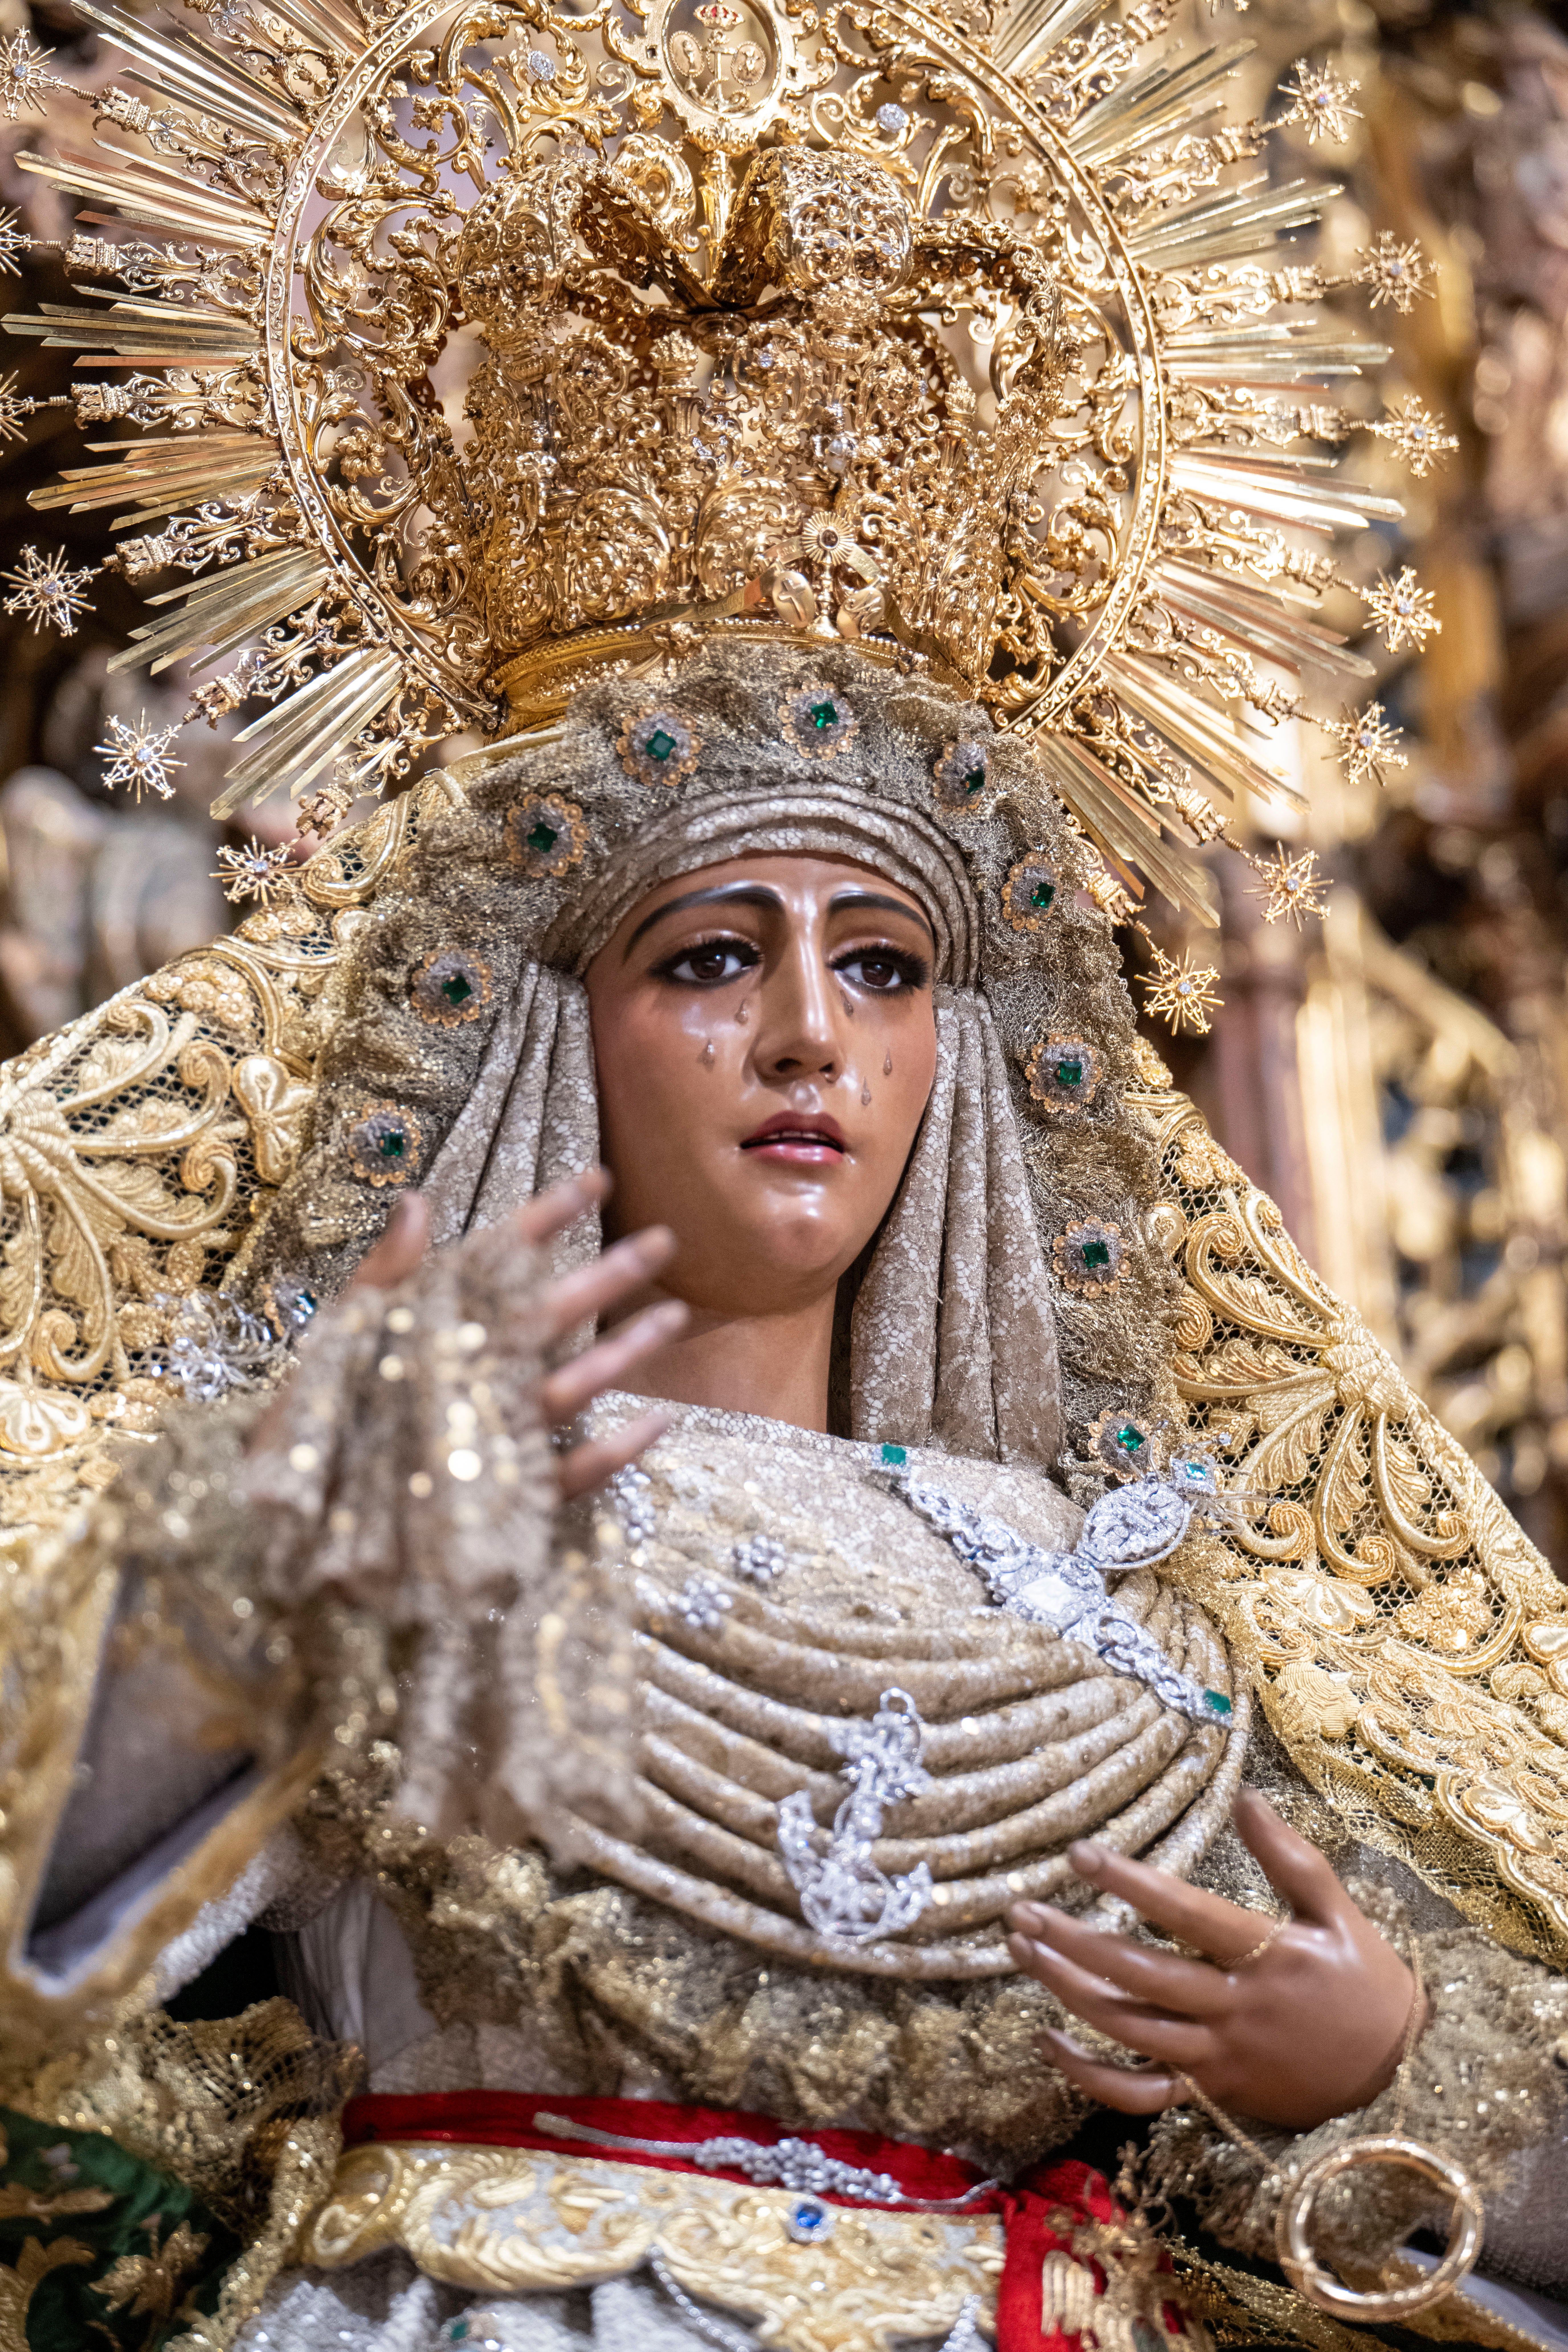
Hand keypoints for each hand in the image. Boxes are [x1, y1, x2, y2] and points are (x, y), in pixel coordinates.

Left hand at [266, 1167, 685, 1499]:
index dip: (546, 1219)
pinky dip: (613, 1452)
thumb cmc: (303, 1428)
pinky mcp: (504, 1494)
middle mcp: (479, 1374)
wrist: (285, 1523)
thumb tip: (416, 1197)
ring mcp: (497, 1432)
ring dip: (625, 1351)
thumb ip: (384, 1276)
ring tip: (671, 1315)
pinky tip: (654, 1424)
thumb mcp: (336, 1343)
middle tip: (663, 1240)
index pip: (501, 1261)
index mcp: (439, 1329)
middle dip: (607, 1276)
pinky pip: (568, 1474)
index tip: (594, 1179)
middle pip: (554, 1316)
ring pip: (574, 1384)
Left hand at [1006, 1790, 1421, 2131]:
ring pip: (1128, 2028)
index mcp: (1265, 1956)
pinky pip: (1138, 2094)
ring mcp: (1216, 2057)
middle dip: (1074, 1942)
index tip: (1080, 1855)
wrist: (1399, 2075)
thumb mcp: (1336, 1910)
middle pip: (1140, 1976)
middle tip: (1020, 1910)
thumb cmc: (1364, 1981)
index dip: (1131, 1884)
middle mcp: (1233, 2009)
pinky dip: (1088, 2075)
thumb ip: (1290, 1855)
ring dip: (1068, 1991)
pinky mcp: (1208, 2093)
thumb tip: (1247, 1795)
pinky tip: (1047, 2040)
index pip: (1185, 1914)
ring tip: (1023, 1952)